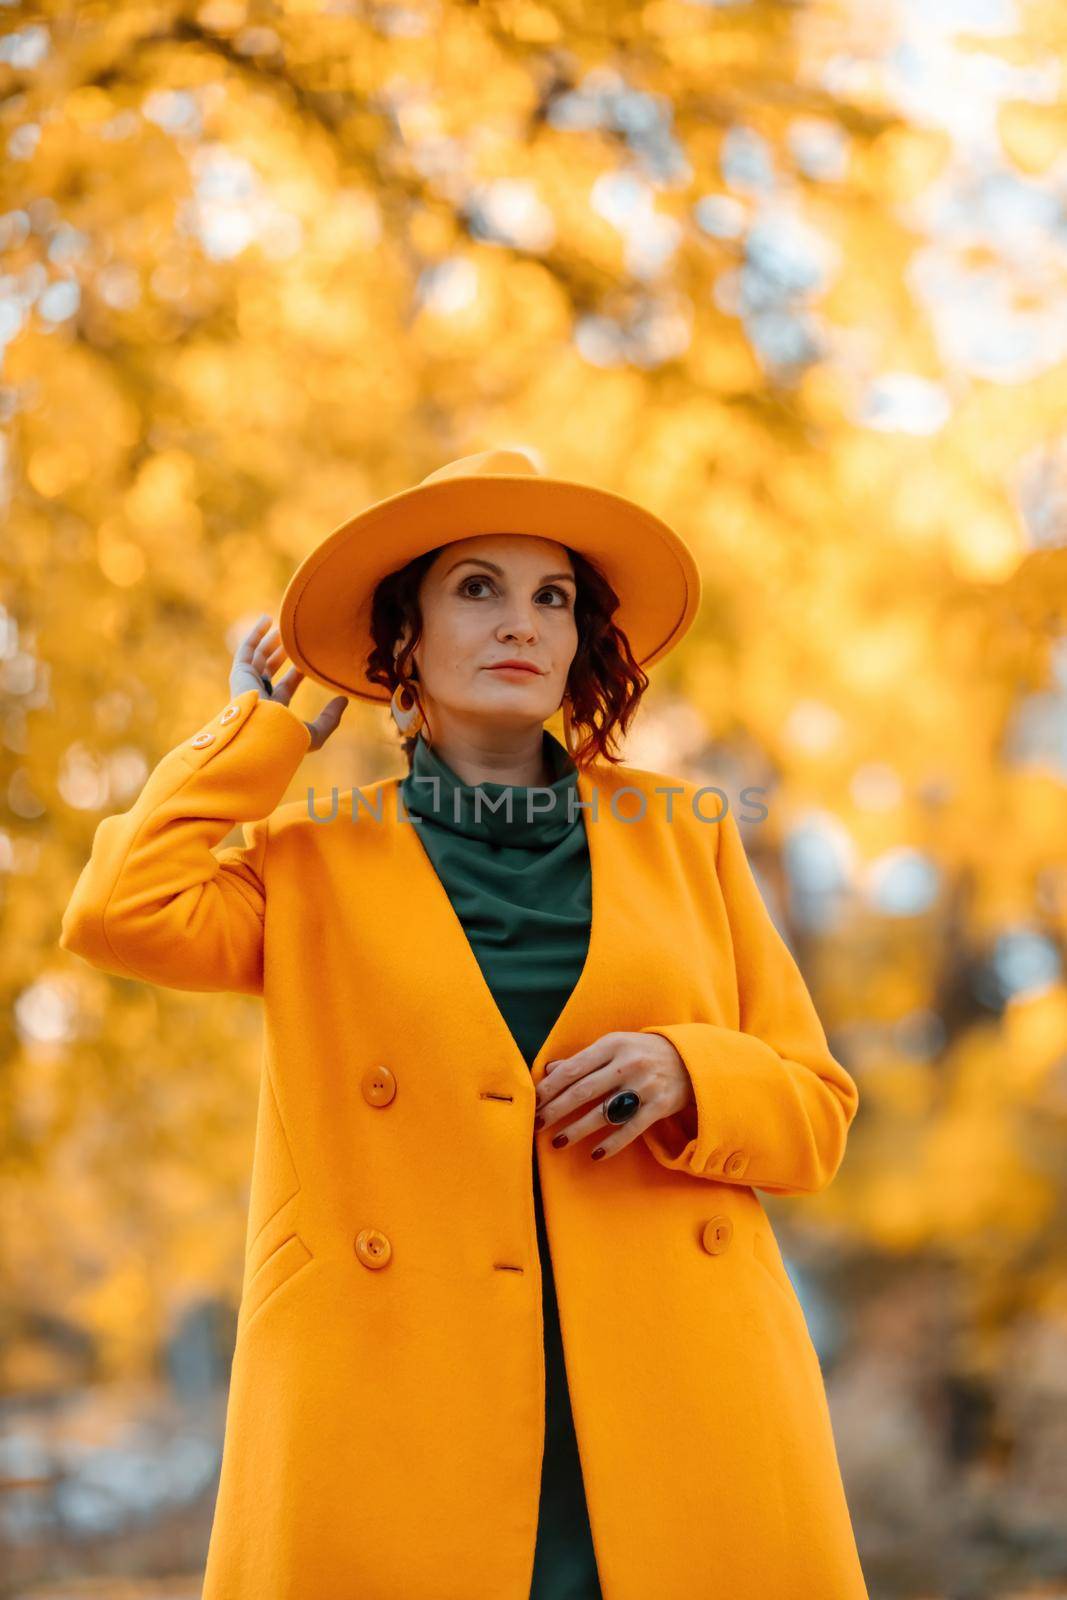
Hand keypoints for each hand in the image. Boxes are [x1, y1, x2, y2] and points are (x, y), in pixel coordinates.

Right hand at [230, 613, 347, 752]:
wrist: (261, 735)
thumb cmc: (287, 738)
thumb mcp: (315, 733)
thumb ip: (330, 718)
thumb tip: (344, 699)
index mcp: (273, 711)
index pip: (285, 687)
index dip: (297, 673)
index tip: (308, 661)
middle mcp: (258, 697)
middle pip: (269, 670)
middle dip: (279, 654)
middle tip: (292, 639)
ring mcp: (248, 685)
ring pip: (258, 657)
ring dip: (269, 641)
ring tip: (282, 626)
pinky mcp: (240, 674)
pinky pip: (247, 649)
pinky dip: (256, 634)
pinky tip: (267, 620)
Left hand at [533, 1030, 695, 1160]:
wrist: (690, 1059)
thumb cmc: (642, 1052)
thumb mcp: (614, 1046)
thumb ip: (583, 1059)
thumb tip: (549, 1070)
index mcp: (612, 1044)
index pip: (573, 1068)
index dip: (550, 1088)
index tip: (533, 1102)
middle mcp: (627, 1063)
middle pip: (583, 1091)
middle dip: (556, 1110)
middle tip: (536, 1124)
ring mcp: (644, 1086)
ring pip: (603, 1113)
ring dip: (577, 1130)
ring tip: (557, 1141)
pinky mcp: (659, 1106)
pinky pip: (630, 1130)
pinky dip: (611, 1144)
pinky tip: (595, 1153)